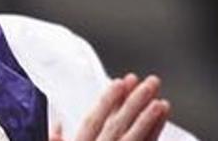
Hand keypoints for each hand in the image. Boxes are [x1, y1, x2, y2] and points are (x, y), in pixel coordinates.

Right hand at [54, 74, 169, 140]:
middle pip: (117, 124)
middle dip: (135, 102)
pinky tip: (161, 115)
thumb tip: (56, 122)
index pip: (93, 120)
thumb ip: (56, 140)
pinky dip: (155, 131)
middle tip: (150, 82)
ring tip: (161, 100)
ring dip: (149, 118)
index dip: (107, 101)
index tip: (119, 83)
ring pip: (134, 137)